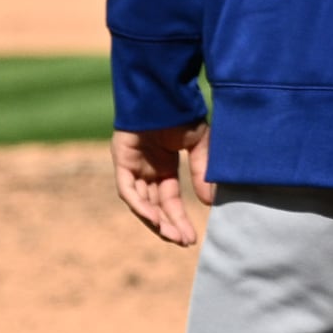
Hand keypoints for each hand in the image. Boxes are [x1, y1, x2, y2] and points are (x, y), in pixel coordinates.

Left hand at [111, 123, 211, 247]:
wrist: (164, 90)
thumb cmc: (181, 112)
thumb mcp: (199, 145)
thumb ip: (202, 172)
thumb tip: (210, 201)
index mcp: (164, 168)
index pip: (170, 201)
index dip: (179, 220)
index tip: (191, 239)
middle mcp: (147, 171)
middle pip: (155, 206)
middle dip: (168, 225)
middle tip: (183, 241)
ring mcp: (132, 166)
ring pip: (140, 202)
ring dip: (154, 221)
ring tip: (171, 235)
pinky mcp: (121, 160)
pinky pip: (128, 190)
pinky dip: (139, 205)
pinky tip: (153, 218)